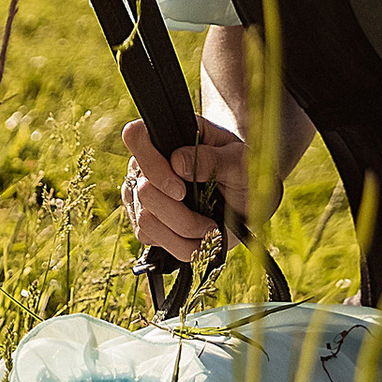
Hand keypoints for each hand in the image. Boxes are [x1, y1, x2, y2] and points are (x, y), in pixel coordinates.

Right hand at [121, 114, 249, 262]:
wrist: (244, 200)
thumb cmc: (241, 171)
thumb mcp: (238, 161)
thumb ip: (212, 158)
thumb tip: (177, 162)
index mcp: (169, 136)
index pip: (136, 137)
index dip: (153, 165)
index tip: (181, 190)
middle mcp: (148, 162)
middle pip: (143, 190)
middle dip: (178, 213)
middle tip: (207, 220)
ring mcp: (142, 192)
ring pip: (145, 219)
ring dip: (181, 233)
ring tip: (207, 230)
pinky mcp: (145, 220)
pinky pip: (148, 237)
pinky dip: (177, 245)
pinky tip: (197, 240)